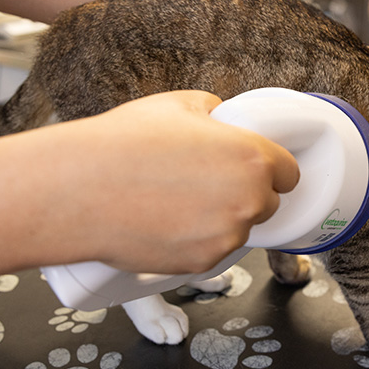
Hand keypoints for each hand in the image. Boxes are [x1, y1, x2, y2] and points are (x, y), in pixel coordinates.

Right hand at [16, 91, 299, 274]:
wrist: (79, 189)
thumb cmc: (123, 143)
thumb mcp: (176, 105)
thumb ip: (213, 112)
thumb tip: (221, 120)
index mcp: (252, 156)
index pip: (289, 173)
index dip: (269, 169)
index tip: (251, 169)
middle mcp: (248, 199)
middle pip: (266, 203)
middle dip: (243, 195)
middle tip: (203, 184)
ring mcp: (227, 235)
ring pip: (237, 230)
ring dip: (219, 219)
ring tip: (175, 202)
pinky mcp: (201, 262)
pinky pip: (211, 252)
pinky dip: (195, 241)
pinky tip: (164, 223)